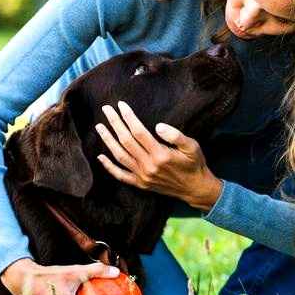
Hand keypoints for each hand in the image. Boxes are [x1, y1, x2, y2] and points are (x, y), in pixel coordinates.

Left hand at [95, 101, 222, 210]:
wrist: (195, 188)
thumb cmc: (194, 164)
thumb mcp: (192, 146)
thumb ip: (176, 135)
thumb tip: (158, 126)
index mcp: (161, 155)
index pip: (139, 132)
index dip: (128, 117)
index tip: (121, 105)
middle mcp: (148, 166)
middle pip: (126, 141)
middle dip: (115, 124)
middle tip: (106, 109)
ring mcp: (143, 176)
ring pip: (120, 156)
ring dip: (108, 140)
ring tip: (99, 127)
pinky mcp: (140, 184)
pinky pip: (121, 175)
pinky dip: (109, 167)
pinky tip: (100, 157)